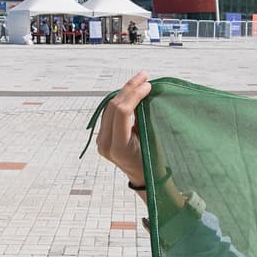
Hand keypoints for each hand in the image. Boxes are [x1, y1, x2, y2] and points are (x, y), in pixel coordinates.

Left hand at [96, 70, 151, 187]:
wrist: (145, 180)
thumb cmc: (154, 163)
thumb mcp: (152, 142)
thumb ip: (143, 119)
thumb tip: (145, 93)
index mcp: (118, 147)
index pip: (122, 112)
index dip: (135, 95)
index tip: (149, 85)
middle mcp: (105, 143)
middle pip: (113, 106)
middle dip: (129, 88)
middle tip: (144, 76)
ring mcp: (101, 141)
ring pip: (110, 108)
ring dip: (125, 92)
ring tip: (140, 80)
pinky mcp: (103, 137)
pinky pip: (110, 113)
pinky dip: (122, 101)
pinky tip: (132, 92)